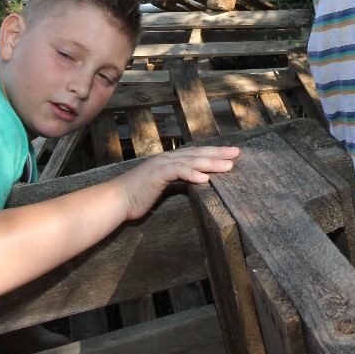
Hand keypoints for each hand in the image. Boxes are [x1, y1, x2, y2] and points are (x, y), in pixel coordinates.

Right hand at [115, 145, 240, 219]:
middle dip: (218, 153)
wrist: (116, 200)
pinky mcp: (157, 174)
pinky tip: (206, 178)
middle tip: (237, 153)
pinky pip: (178, 172)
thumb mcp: (163, 190)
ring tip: (228, 166)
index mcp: (169, 161)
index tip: (231, 155)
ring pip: (191, 160)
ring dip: (211, 163)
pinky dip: (192, 174)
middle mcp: (167, 159)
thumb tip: (192, 185)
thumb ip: (177, 185)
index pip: (196, 155)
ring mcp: (161, 165)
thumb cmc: (137, 196)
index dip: (214, 154)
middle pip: (197, 153)